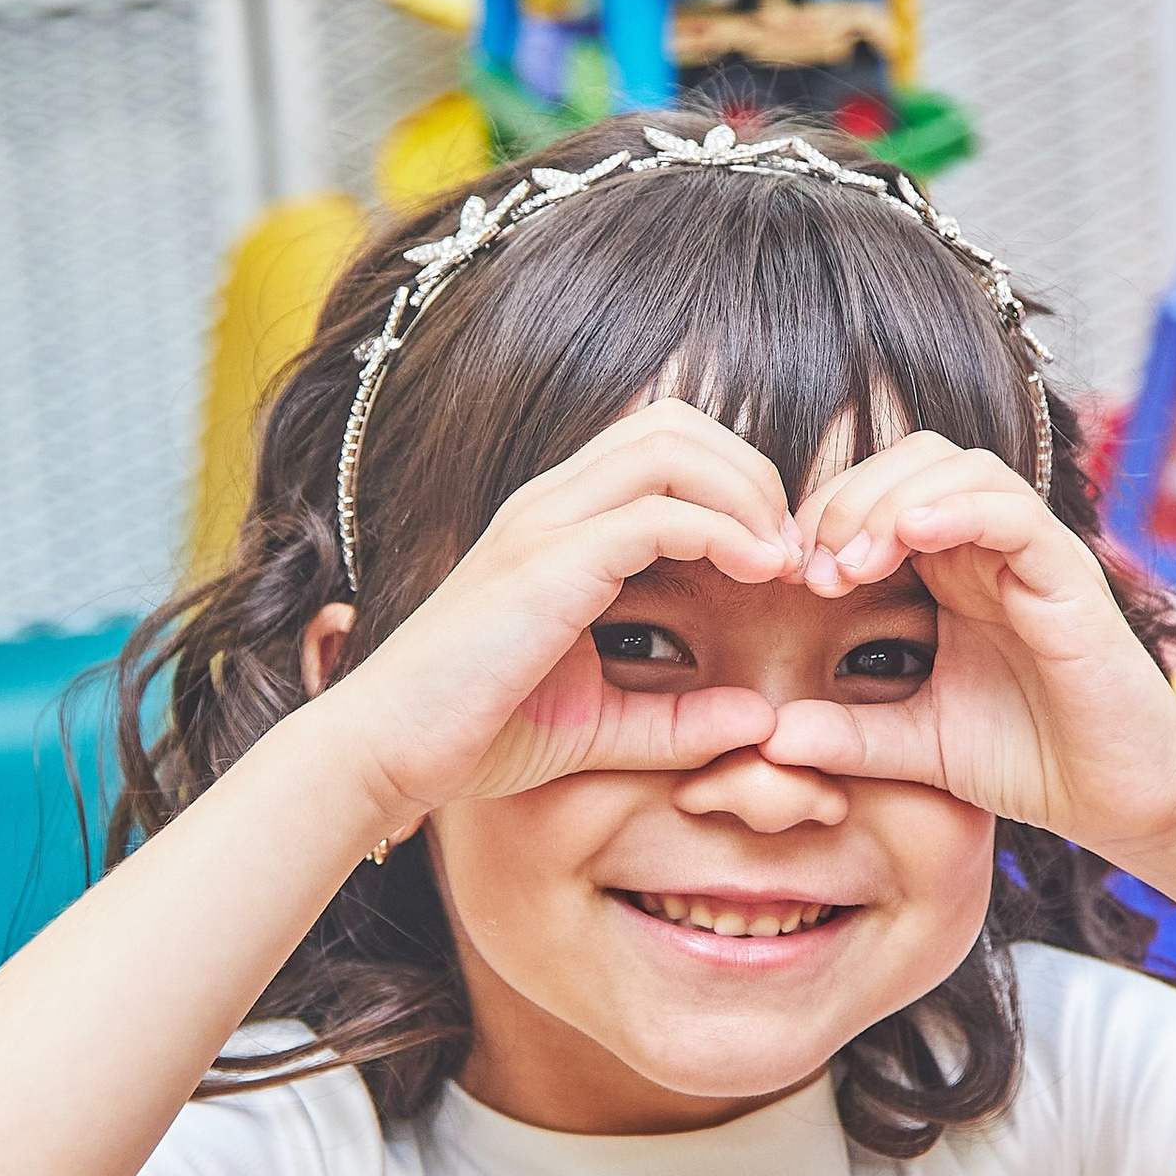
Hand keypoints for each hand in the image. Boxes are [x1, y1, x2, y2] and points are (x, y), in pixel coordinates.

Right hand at [321, 401, 796, 822]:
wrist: (385, 752)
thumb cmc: (475, 735)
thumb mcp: (598, 727)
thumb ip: (677, 723)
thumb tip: (760, 719)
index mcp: (555, 523)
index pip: (659, 446)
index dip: (733, 483)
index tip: (777, 557)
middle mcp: (547, 504)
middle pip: (673, 423)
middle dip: (750, 470)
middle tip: (790, 546)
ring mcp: (542, 524)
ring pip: (670, 446)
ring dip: (745, 490)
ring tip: (780, 556)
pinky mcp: (546, 563)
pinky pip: (657, 514)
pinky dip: (722, 531)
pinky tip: (756, 573)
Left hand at [764, 434, 1175, 867]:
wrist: (1120, 803)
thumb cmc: (1031, 761)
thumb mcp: (916, 745)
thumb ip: (847, 735)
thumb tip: (767, 735)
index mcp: (953, 571)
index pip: (882, 492)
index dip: (826, 515)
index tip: (787, 577)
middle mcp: (992, 550)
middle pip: (913, 461)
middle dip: (848, 498)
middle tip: (812, 569)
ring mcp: (1034, 557)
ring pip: (961, 470)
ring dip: (892, 500)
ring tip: (852, 563)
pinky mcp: (1070, 579)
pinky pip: (1014, 512)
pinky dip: (959, 509)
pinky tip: (911, 538)